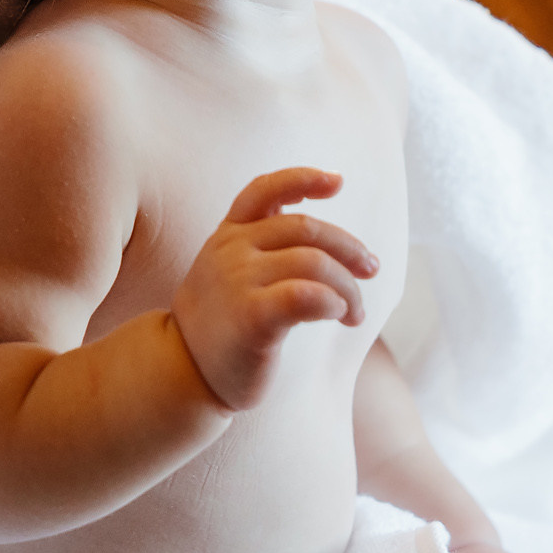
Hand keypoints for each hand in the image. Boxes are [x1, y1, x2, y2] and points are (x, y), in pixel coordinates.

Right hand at [172, 168, 377, 410]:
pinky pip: (306, 295)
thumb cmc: (219, 326)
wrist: (181, 374)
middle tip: (371, 270)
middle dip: (349, 248)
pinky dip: (334, 301)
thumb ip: (258, 248)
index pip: (265, 190)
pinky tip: (337, 315)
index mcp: (228, 235)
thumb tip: (323, 239)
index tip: (338, 181)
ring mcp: (238, 280)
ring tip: (354, 313)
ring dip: (348, 287)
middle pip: (306, 228)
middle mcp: (230, 250)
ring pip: (314, 262)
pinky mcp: (252, 316)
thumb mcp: (227, 273)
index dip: (303, 179)